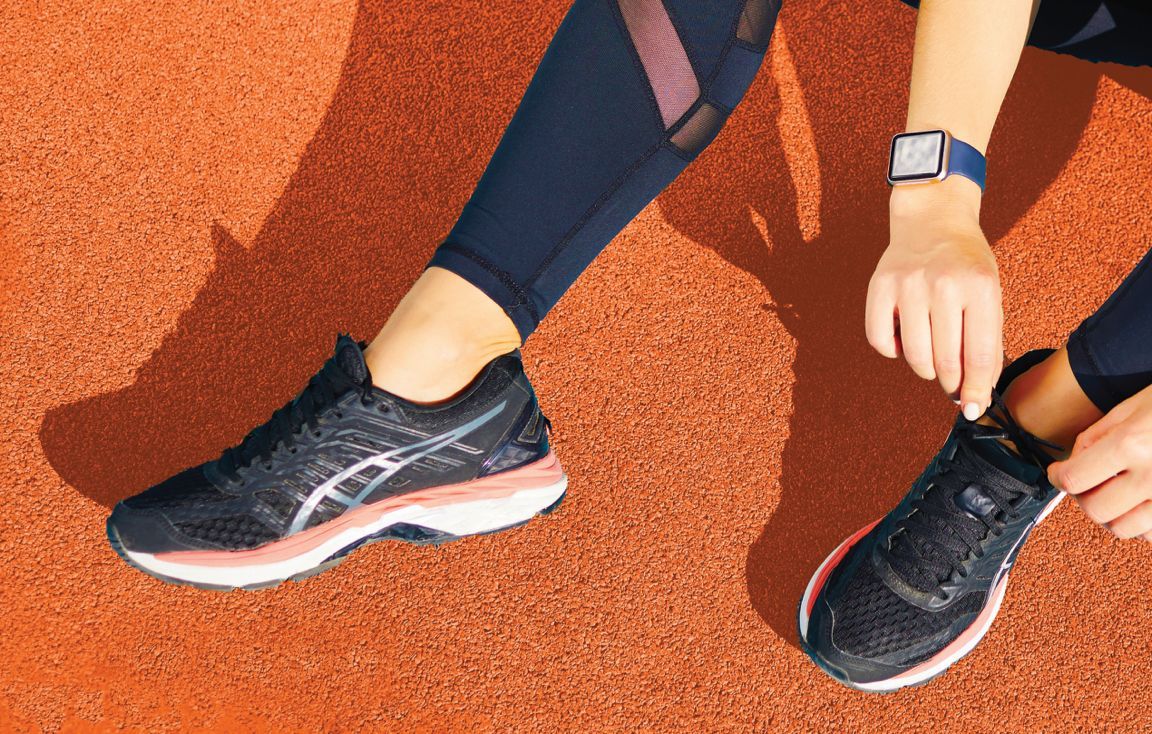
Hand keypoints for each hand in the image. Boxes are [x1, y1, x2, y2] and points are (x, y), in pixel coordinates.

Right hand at [867, 184, 1001, 417]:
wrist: (932, 220)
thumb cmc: (966, 265)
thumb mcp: (989, 295)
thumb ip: (985, 343)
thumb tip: (974, 395)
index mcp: (979, 287)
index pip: (979, 356)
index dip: (978, 390)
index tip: (975, 409)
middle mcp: (942, 284)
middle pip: (945, 362)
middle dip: (951, 384)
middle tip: (953, 385)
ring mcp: (907, 285)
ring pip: (914, 357)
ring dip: (925, 369)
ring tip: (931, 354)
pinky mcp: (879, 287)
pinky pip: (881, 342)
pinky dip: (893, 350)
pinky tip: (906, 336)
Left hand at [1049, 386, 1151, 540]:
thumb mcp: (1135, 405)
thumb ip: (1099, 435)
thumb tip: (1073, 460)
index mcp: (1132, 444)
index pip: (1074, 478)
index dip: (1057, 476)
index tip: (1058, 472)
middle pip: (1096, 510)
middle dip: (1085, 497)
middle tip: (1089, 482)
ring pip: (1125, 529)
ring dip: (1114, 513)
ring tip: (1119, 492)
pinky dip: (1144, 524)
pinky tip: (1146, 501)